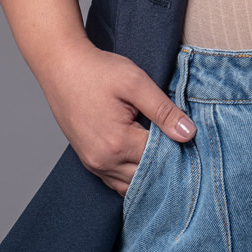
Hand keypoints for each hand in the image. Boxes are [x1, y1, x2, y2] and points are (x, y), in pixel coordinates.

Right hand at [34, 38, 195, 194]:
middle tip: (182, 148)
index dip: (178, 149)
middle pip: (146, 177)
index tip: (189, 138)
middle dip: (166, 165)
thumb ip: (163, 110)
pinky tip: (144, 160)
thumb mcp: (136, 83)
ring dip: (149, 173)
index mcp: (118, 143)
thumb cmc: (98, 71)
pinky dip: (132, 176)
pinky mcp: (88, 161)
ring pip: (131, 185)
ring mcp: (94, 164)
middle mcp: (103, 161)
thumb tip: (188, 133)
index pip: (160, 159)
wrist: (62, 66)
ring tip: (164, 153)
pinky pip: (116, 181)